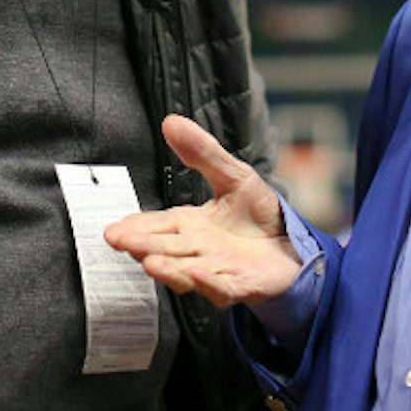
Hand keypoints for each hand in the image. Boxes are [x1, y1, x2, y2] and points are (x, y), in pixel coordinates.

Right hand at [103, 114, 302, 308]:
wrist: (294, 245)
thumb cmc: (258, 215)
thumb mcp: (232, 175)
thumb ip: (203, 152)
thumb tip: (171, 122)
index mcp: (192, 225)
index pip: (159, 225)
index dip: (137, 227)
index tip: (115, 229)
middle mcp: (199, 250)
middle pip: (166, 249)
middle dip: (141, 246)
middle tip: (119, 240)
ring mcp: (218, 271)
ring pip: (188, 272)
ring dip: (168, 269)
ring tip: (149, 261)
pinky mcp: (243, 286)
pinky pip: (224, 288)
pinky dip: (210, 284)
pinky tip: (198, 275)